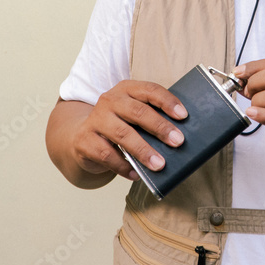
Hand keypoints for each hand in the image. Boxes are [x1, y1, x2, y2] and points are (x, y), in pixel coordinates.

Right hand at [70, 80, 187, 180]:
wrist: (81, 136)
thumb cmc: (118, 124)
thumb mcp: (132, 114)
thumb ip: (152, 118)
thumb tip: (179, 136)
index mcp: (126, 89)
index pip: (149, 90)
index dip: (167, 102)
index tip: (183, 116)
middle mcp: (110, 100)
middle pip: (137, 112)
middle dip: (160, 127)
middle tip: (178, 142)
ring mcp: (95, 120)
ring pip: (122, 134)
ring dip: (143, 150)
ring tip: (160, 165)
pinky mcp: (85, 140)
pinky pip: (107, 155)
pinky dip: (123, 166)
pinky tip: (136, 175)